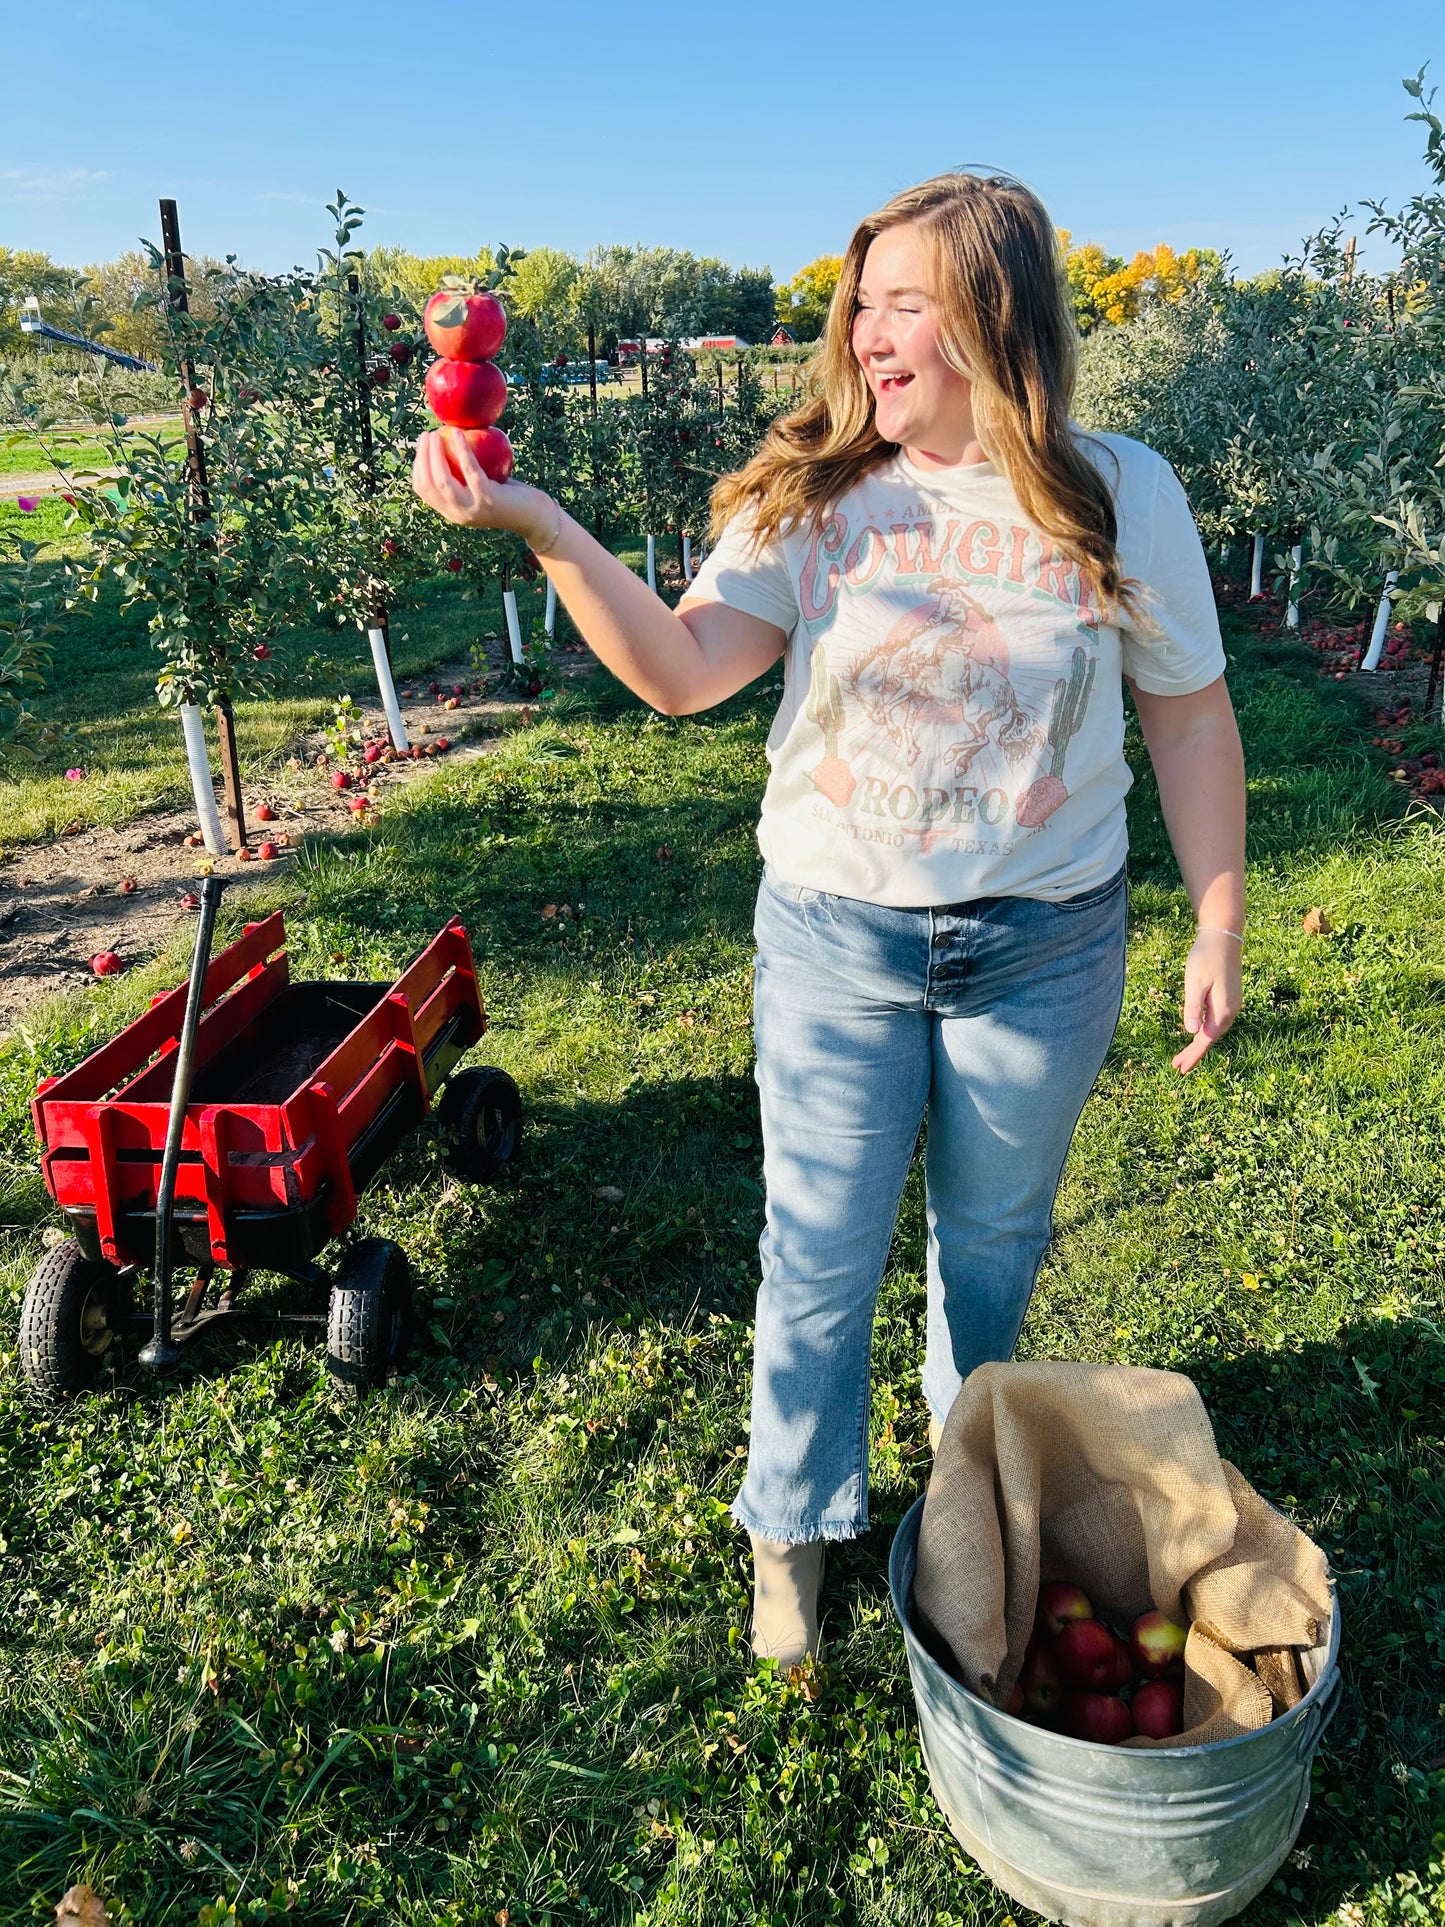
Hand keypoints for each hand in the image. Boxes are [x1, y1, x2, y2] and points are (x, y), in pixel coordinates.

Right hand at [411, 428, 555, 544]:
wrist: (534, 517)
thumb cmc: (508, 496)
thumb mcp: (480, 488)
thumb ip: (463, 476)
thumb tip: (448, 441)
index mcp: (451, 512)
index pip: (423, 489)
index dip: (417, 465)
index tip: (422, 445)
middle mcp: (457, 514)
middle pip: (428, 484)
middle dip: (422, 457)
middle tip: (427, 435)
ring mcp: (471, 508)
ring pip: (442, 480)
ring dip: (435, 454)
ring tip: (438, 433)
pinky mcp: (487, 499)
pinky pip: (469, 470)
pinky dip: (462, 450)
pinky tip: (459, 433)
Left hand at [1172, 926, 1242, 1074]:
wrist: (1223, 937)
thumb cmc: (1205, 957)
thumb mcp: (1195, 982)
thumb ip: (1193, 1007)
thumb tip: (1191, 1032)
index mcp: (1223, 1010)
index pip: (1205, 1040)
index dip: (1193, 1055)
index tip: (1180, 1068)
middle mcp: (1231, 1010)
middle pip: (1210, 1038)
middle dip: (1194, 1052)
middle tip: (1177, 1066)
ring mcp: (1232, 1004)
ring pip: (1214, 1030)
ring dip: (1199, 1043)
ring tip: (1183, 1055)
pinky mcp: (1230, 998)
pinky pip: (1216, 1021)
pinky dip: (1205, 1030)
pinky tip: (1196, 1033)